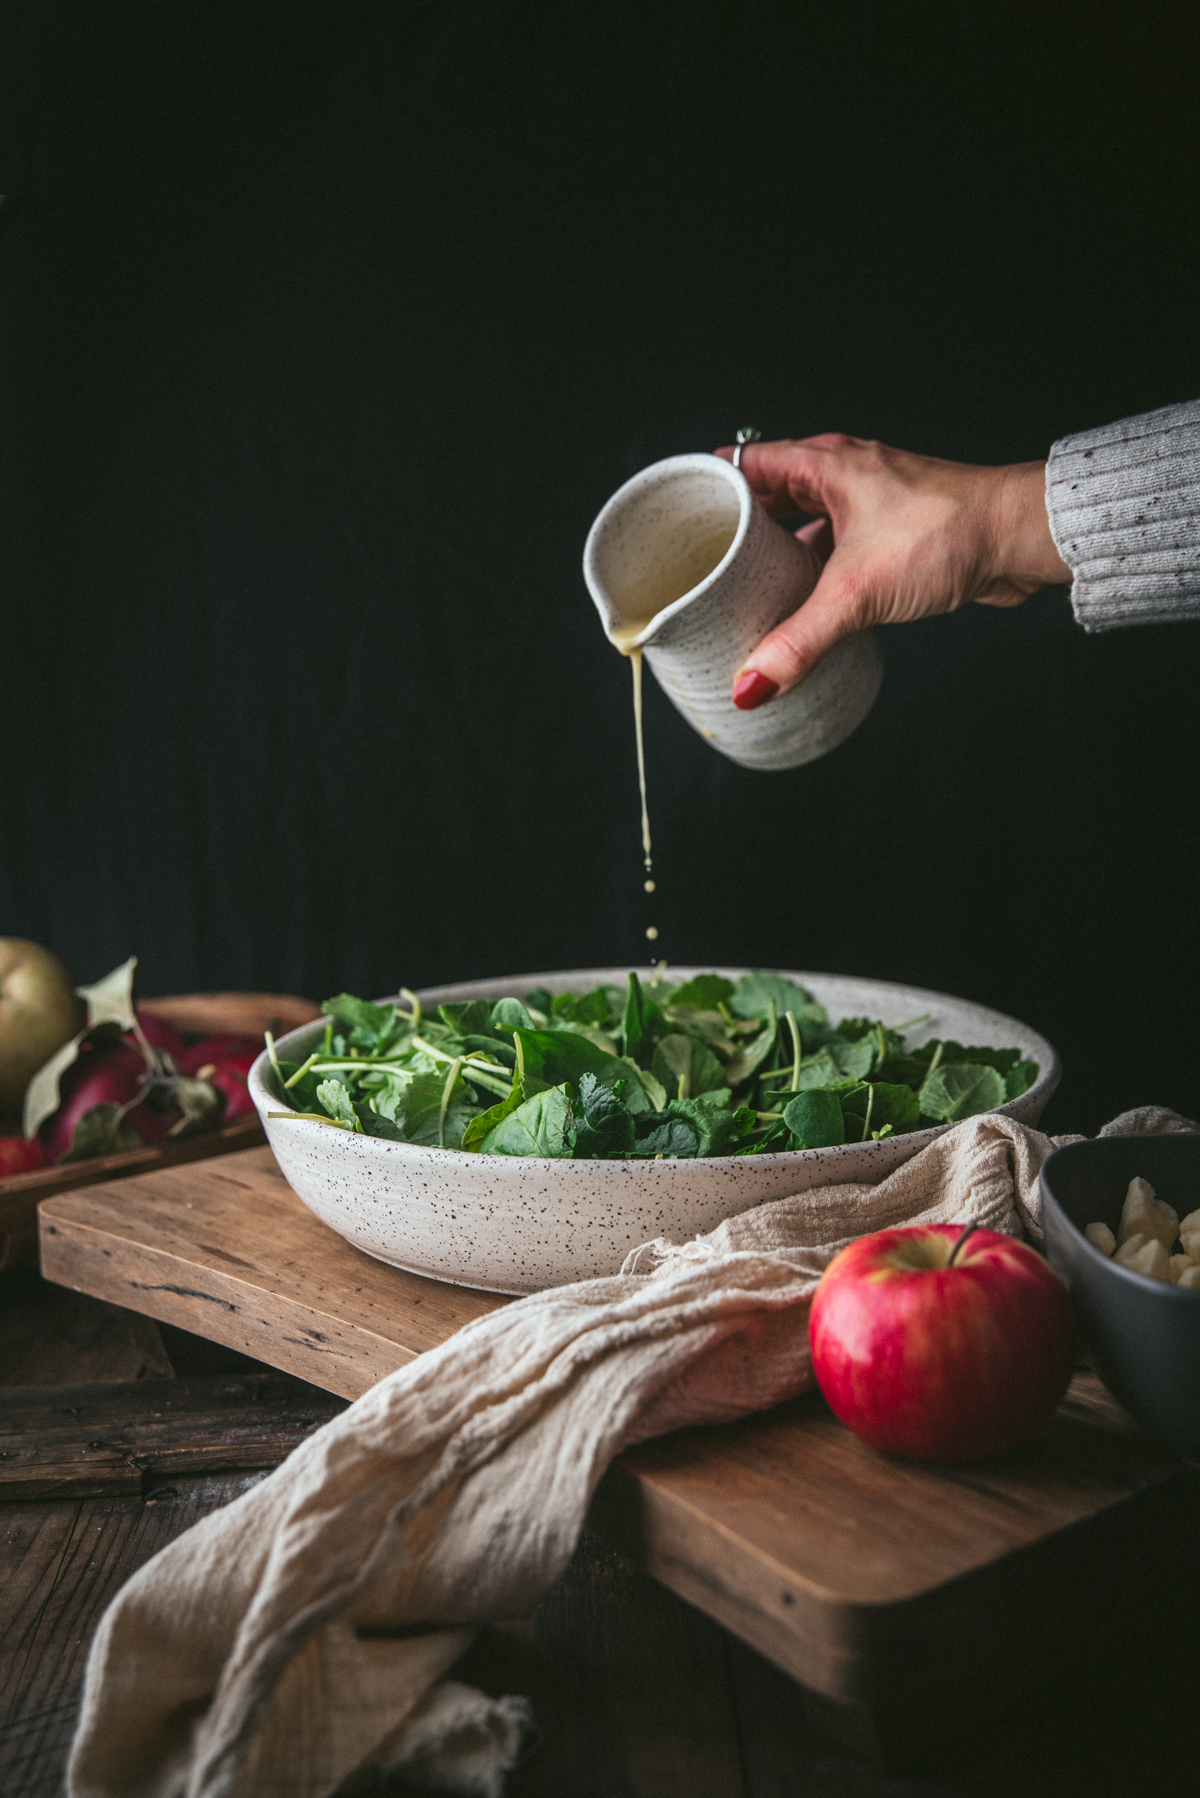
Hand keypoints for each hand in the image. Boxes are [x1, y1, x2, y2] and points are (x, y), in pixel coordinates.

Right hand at [716, 435, 1071, 706]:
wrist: (1019, 538)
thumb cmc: (950, 532)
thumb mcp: (857, 590)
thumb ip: (799, 641)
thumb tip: (752, 683)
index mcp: (825, 462)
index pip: (742, 462)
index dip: (705, 487)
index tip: (674, 518)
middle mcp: (843, 474)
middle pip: (768, 495)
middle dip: (735, 528)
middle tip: (700, 564)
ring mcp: (868, 502)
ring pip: (803, 523)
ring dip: (777, 552)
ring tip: (742, 589)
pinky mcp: (890, 532)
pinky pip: (833, 546)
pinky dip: (813, 569)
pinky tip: (802, 602)